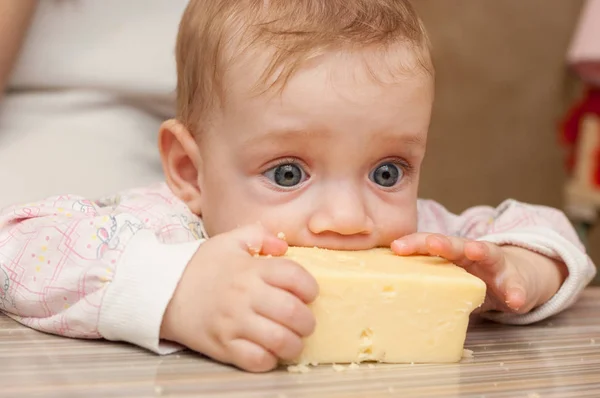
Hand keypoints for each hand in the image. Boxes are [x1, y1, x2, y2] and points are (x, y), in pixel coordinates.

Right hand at [160, 224, 318, 371]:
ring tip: (292, 339)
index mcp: (251, 269)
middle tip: (304, 320)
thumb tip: (283, 246)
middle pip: (293, 312)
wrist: (163, 291)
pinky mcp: (223, 346)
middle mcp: (245, 296)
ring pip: (280, 340)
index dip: (310, 287)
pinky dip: (270, 359)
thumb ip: (259, 235)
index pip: (295, 277)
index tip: (308, 293)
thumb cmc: (201, 266)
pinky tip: (270, 351)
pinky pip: (257, 360)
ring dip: (294, 343)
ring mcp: (234, 323)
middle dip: (307, 320)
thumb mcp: (229, 241)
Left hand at [391, 233, 566, 313]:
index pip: (429, 245)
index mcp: (451, 255)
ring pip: (488, 253)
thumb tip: (393, 299)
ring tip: (475, 250)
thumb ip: (431, 286)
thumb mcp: (452, 281)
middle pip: (455, 244)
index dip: (413, 245)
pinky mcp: (517, 280)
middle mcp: (471, 254)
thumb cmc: (476, 280)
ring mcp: (496, 265)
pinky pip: (517, 287)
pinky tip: (515, 300)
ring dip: (480, 250)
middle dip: (442, 242)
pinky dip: (516, 293)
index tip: (395, 248)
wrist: (517, 280)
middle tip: (432, 243)